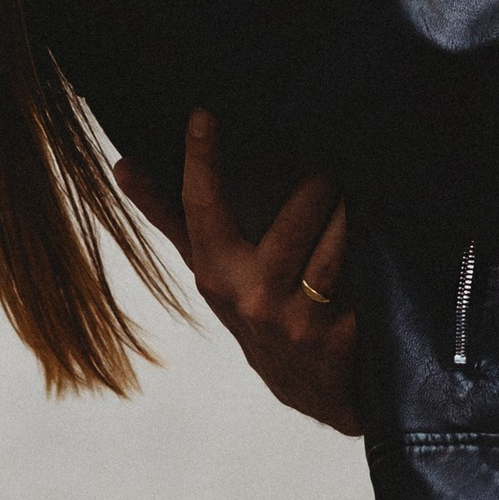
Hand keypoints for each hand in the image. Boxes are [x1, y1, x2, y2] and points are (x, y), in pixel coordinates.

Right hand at [113, 109, 362, 437]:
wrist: (307, 385)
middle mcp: (251, 297)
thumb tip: (122, 164)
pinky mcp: (339, 334)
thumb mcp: (211, 267)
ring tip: (355, 201)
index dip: (201, 161)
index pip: (201, 209)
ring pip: (338, 238)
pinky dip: (371, 245)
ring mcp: (296, 320)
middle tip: (331, 174)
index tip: (203, 114)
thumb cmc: (253, 305)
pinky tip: (376, 236)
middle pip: (299, 210)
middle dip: (322, 185)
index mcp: (215, 273)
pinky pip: (363, 270)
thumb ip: (170, 215)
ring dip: (351, 212)